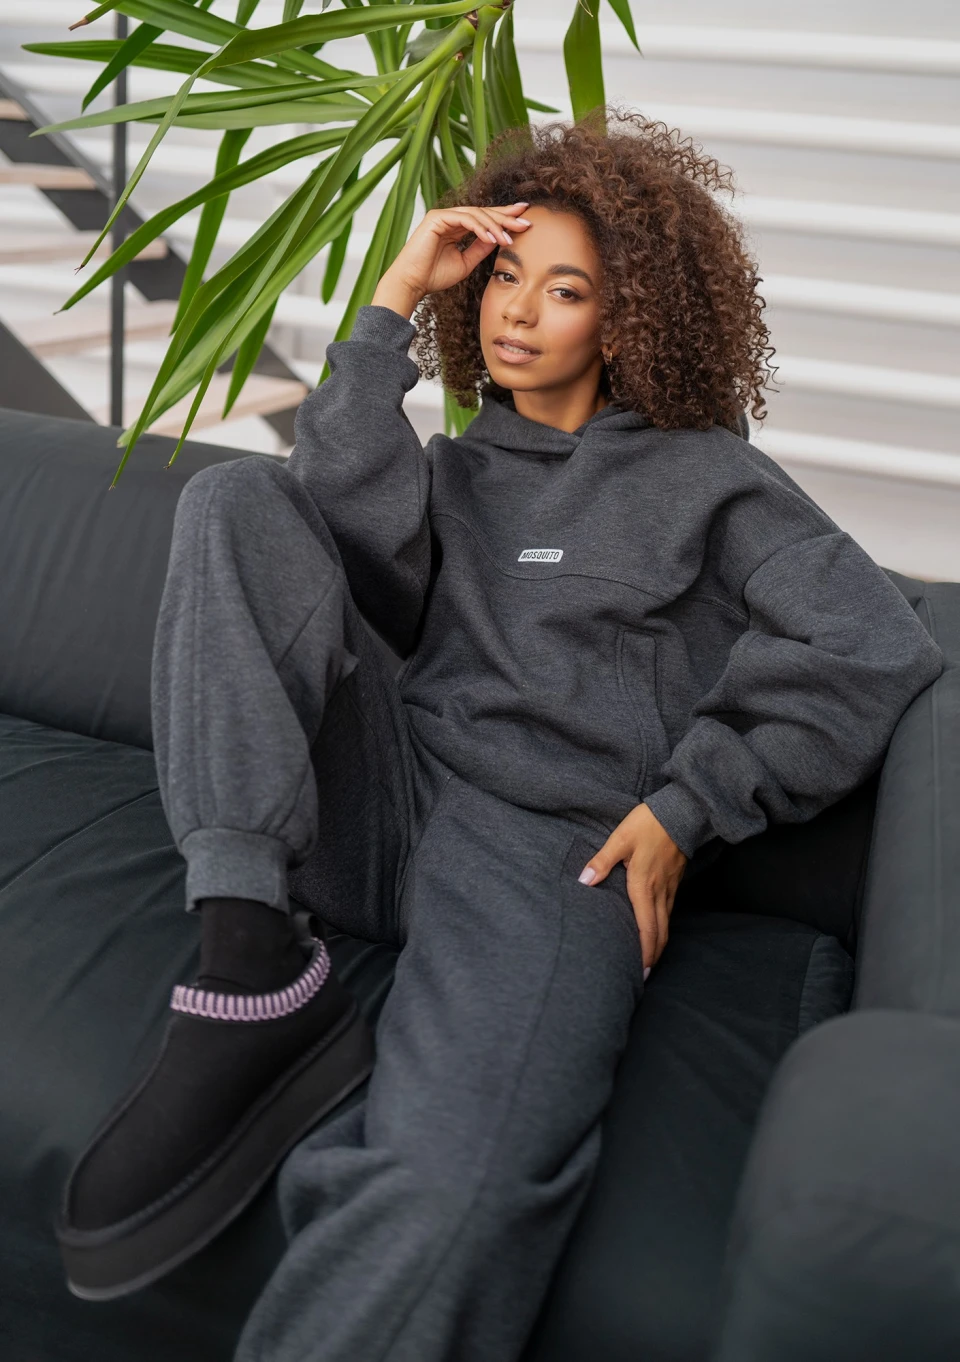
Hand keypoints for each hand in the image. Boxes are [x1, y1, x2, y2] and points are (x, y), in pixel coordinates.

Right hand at [371, 202, 531, 317]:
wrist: (413, 283)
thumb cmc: (434, 276)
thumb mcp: (466, 263)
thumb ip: (481, 249)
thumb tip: (500, 239)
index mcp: (456, 227)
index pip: (484, 219)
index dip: (504, 219)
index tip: (524, 221)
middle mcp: (450, 218)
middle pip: (483, 212)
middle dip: (506, 217)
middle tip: (526, 221)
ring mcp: (443, 215)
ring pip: (476, 214)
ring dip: (495, 226)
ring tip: (509, 239)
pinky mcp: (437, 218)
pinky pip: (464, 219)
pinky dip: (480, 228)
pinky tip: (492, 238)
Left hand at [578, 804, 687, 975]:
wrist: (682, 811)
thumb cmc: (650, 823)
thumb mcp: (621, 838)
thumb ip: (602, 861)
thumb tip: (584, 881)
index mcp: (644, 885)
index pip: (646, 928)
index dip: (644, 953)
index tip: (640, 972)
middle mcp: (659, 891)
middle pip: (660, 933)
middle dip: (653, 957)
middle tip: (644, 976)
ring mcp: (670, 887)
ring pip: (666, 923)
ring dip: (659, 944)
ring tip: (649, 960)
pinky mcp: (675, 881)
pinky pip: (670, 911)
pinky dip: (663, 927)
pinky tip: (656, 930)